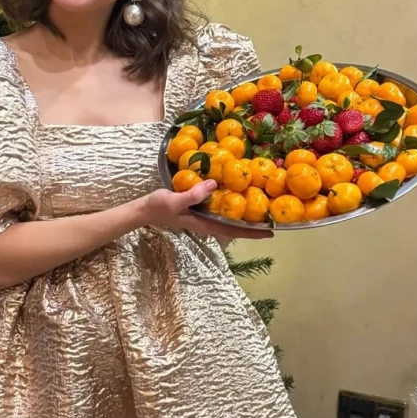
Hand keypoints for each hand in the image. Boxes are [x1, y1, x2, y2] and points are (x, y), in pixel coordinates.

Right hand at [141, 182, 273, 240]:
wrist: (144, 209)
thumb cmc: (158, 207)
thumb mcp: (174, 200)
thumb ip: (193, 195)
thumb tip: (214, 185)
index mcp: (205, 223)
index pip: (233, 230)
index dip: (252, 232)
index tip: (270, 232)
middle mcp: (207, 221)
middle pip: (234, 226)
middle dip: (252, 225)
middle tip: (272, 219)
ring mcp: (203, 215)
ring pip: (228, 218)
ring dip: (243, 216)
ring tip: (260, 208)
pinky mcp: (199, 207)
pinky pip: (219, 208)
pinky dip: (230, 204)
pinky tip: (235, 195)